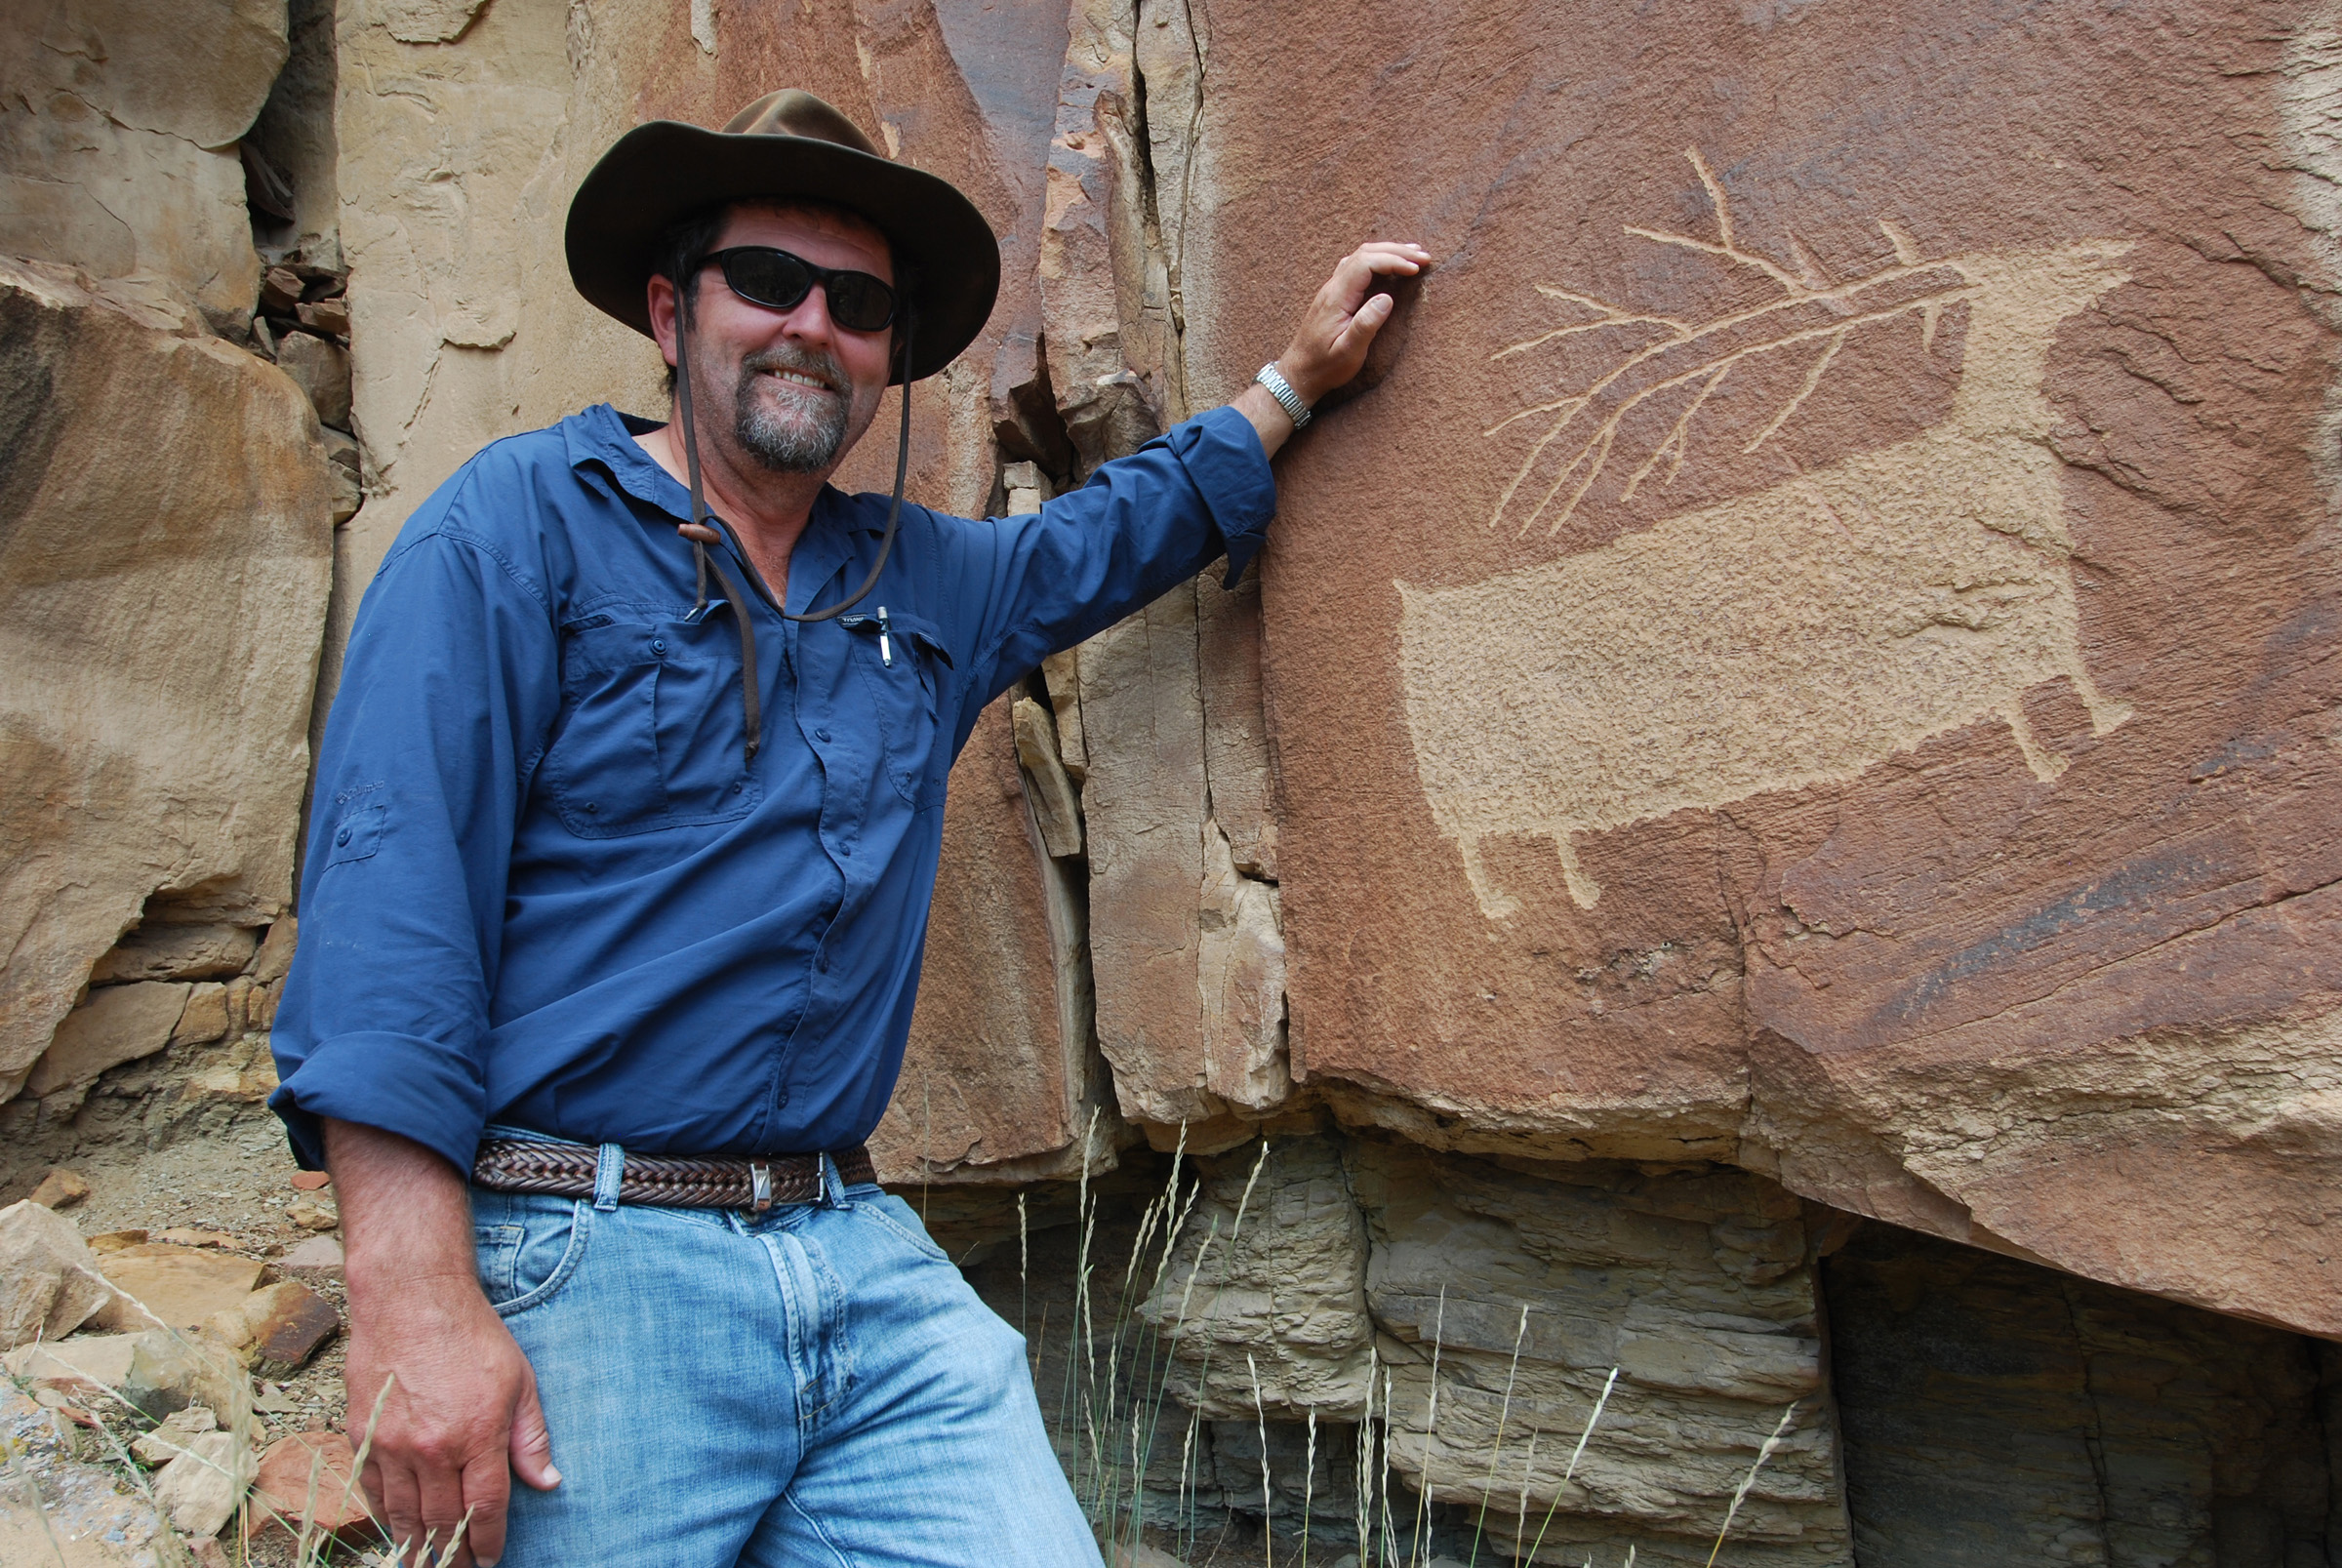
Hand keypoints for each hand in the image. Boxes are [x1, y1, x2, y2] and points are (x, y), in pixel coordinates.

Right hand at [345, 1275, 556, 1565]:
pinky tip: (399, 1529)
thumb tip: (548, 1482)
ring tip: (428, 1565)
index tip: (491, 1560)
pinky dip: (387, 1517)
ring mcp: (392, 1445)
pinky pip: (373, 1492)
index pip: (485, 1509)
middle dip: (454, 1556)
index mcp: (477, 1436)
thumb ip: (532, 1438)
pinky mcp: (363, 1435)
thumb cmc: (471, 1336)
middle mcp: (432, 1449)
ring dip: (417, 1547)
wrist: (410, 1300)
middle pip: (442, 1522)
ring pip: (404, 1516)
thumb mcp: (520, 1382)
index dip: (489, 1542)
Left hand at [1275, 240, 1432, 404]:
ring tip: (1414, 256)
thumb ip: (1366, 324)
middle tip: (1424, 257)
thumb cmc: (1325, 366)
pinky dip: (1378, 261)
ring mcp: (1332, 289)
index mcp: (1337, 298)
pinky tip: (1391, 266)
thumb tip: (1387, 298)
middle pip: (1364, 253)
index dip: (1393, 260)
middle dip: (1396, 251)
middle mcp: (1333, 288)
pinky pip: (1357, 267)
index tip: (1416, 269)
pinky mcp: (1335, 296)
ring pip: (1360, 257)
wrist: (1299, 373)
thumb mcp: (1348, 351)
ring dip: (1388, 252)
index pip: (1366, 263)